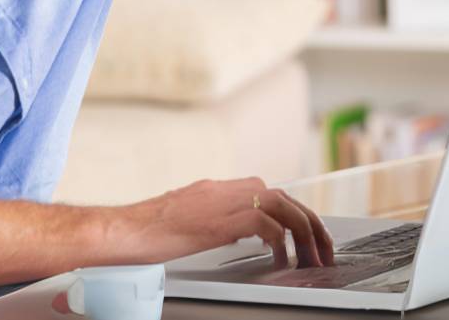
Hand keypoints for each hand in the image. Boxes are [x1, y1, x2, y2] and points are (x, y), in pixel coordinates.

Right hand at [112, 176, 333, 268]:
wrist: (126, 229)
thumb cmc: (149, 230)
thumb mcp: (189, 218)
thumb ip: (215, 217)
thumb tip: (237, 230)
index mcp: (219, 188)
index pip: (270, 192)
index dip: (294, 213)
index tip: (307, 234)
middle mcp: (226, 188)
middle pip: (283, 196)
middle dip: (308, 222)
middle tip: (322, 249)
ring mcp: (223, 200)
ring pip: (280, 205)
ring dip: (303, 232)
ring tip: (312, 258)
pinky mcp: (219, 220)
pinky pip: (264, 224)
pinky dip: (280, 241)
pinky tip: (282, 259)